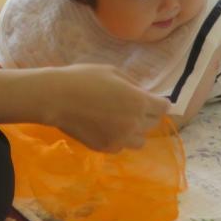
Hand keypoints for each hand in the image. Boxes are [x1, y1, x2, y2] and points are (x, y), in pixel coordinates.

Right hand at [36, 64, 169, 152]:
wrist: (57, 98)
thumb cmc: (84, 78)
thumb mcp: (113, 72)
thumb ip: (133, 85)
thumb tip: (143, 94)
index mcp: (139, 101)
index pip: (164, 107)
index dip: (160, 102)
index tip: (154, 100)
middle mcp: (134, 123)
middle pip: (154, 124)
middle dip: (147, 114)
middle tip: (133, 107)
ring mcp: (120, 139)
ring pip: (140, 140)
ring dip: (136, 131)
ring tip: (121, 121)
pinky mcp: (106, 148)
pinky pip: (121, 147)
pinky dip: (119, 139)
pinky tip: (106, 128)